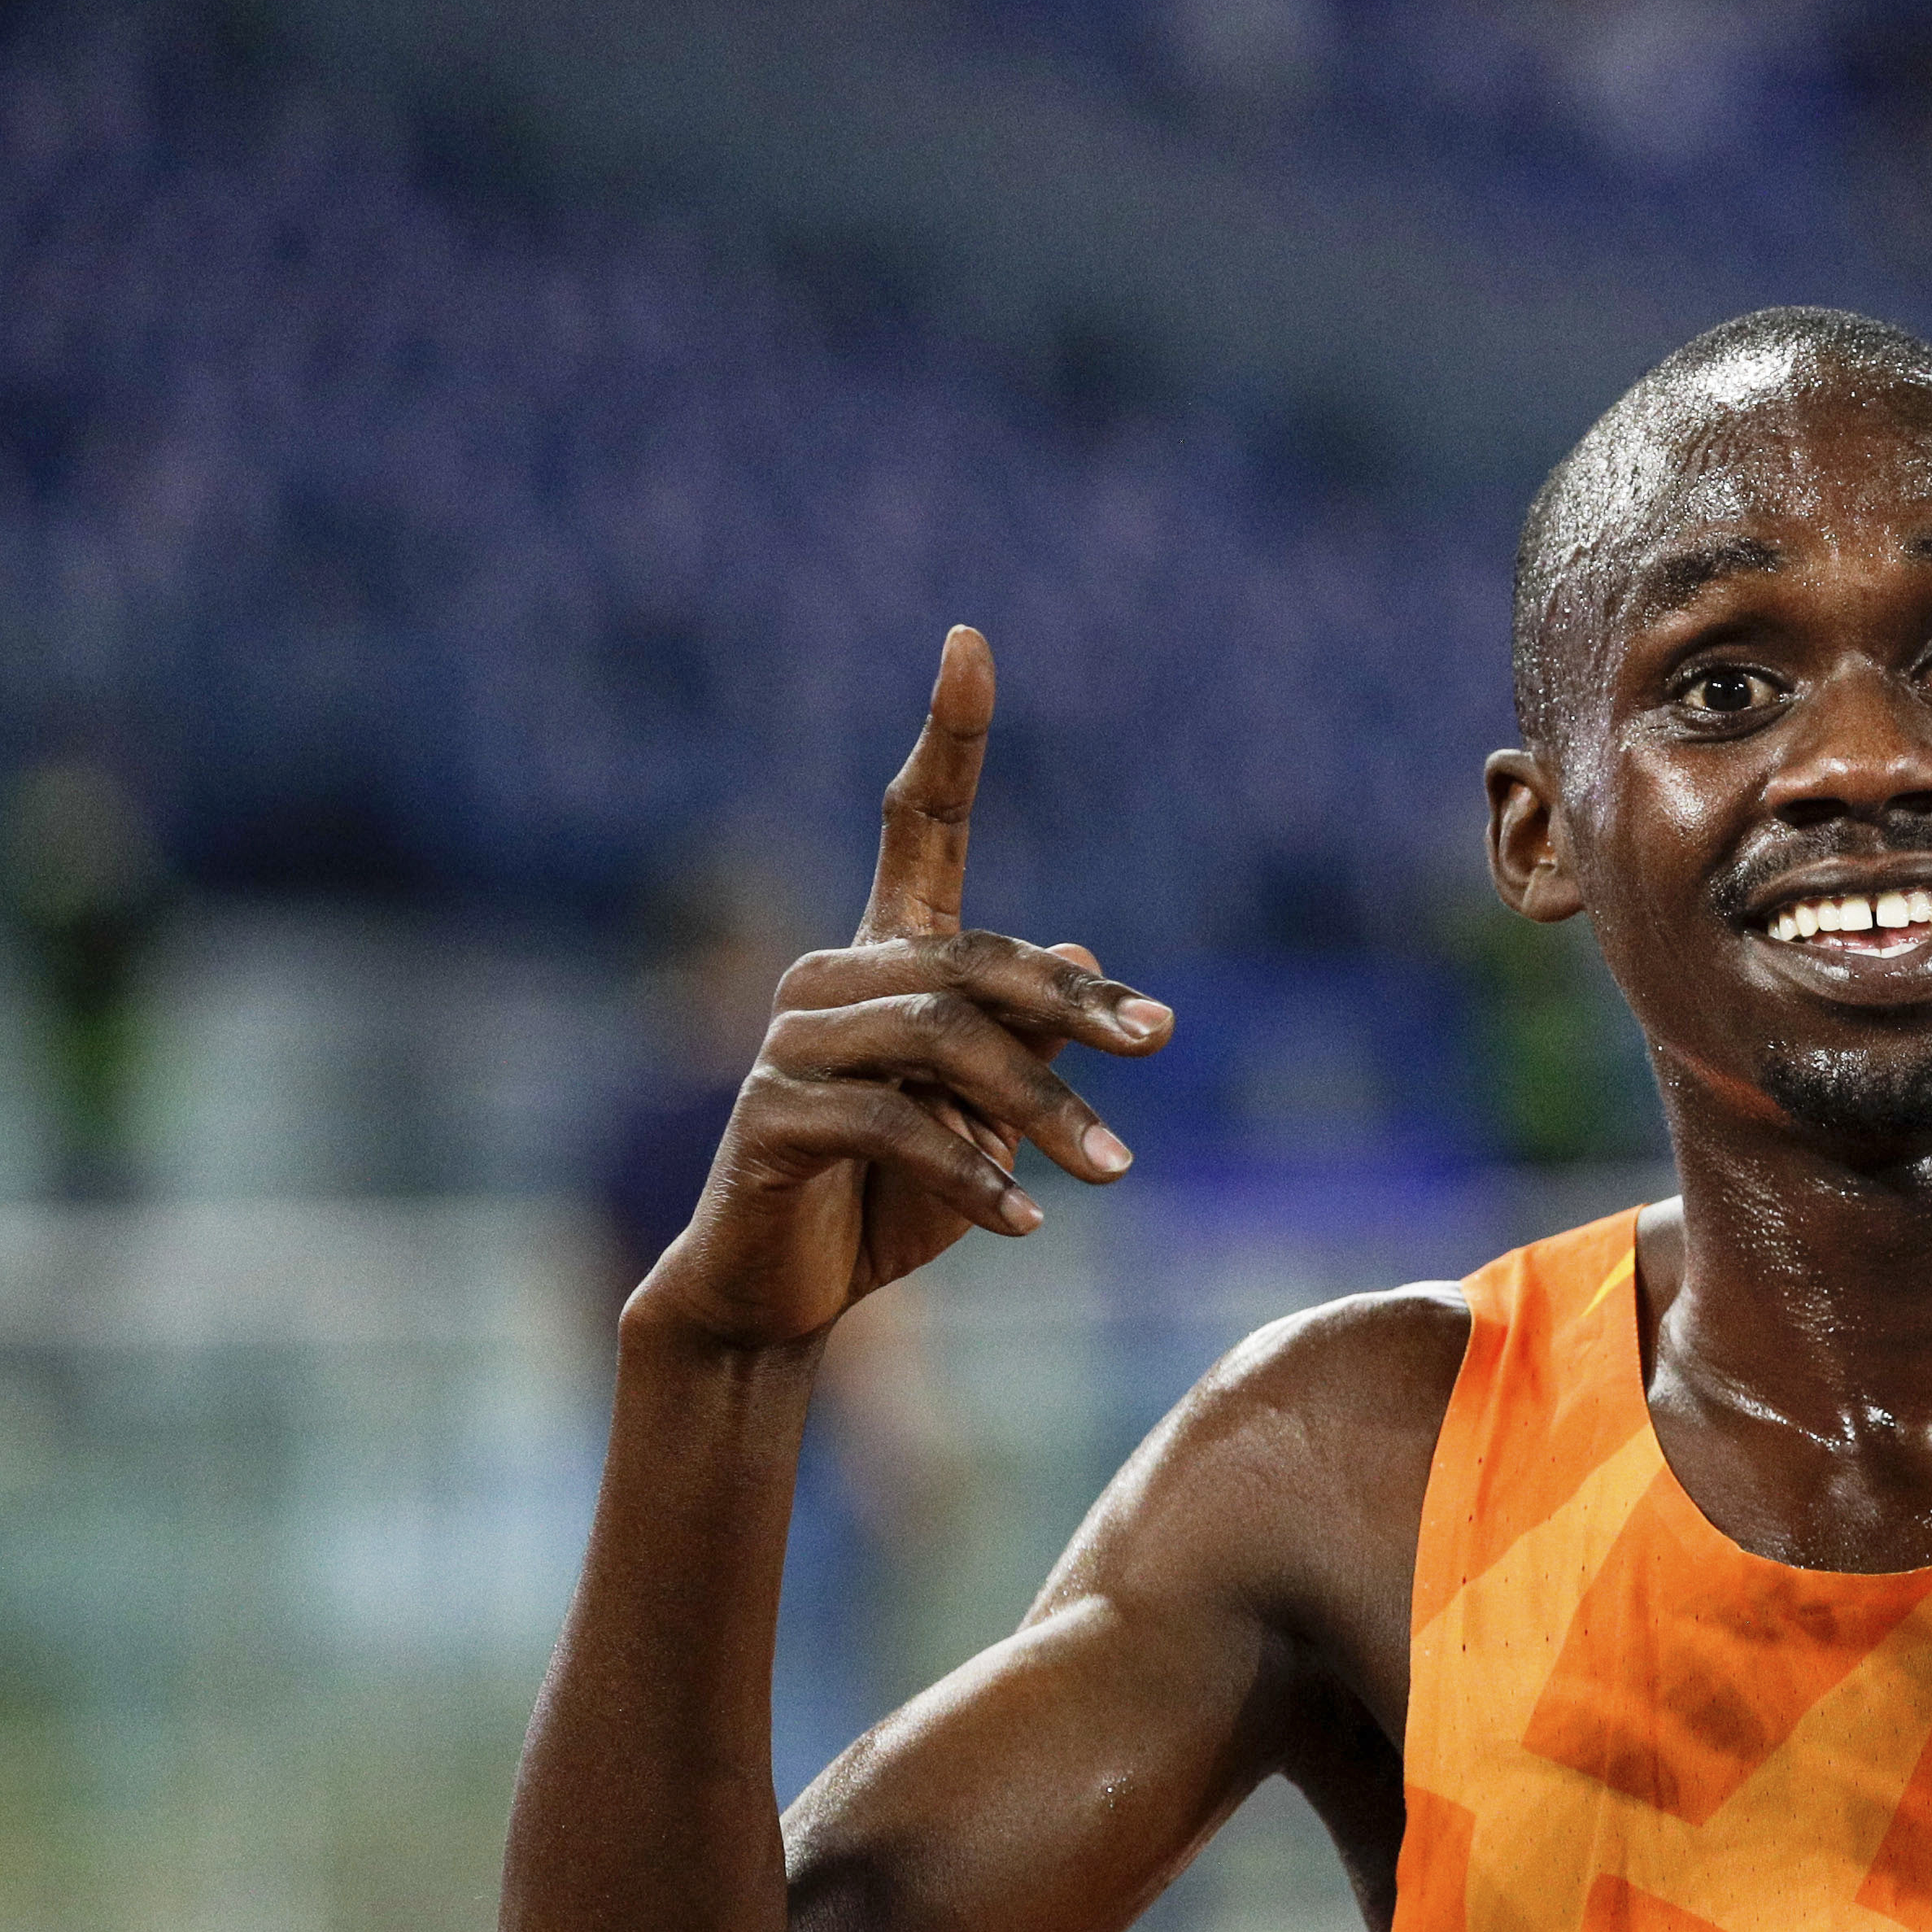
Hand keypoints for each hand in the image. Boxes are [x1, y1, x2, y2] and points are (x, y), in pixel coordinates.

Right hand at [629, 626, 1173, 1352]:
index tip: (969, 640)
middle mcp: (831, 978)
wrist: (782, 1291)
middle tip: (1160, 1042)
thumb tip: (1089, 952)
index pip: (915, 825)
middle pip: (973, 959)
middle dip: (1074, 1002)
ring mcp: (791, 1042)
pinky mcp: (771, 1115)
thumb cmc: (892, 1198)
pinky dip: (971, 1174)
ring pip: (943, 1043)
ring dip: (1041, 1110)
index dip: (946, 735)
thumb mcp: (990, 1118)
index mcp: (885, 958)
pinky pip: (895, 1126)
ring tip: (1115, 1171)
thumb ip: (1030, 1040)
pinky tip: (1023, 1221)